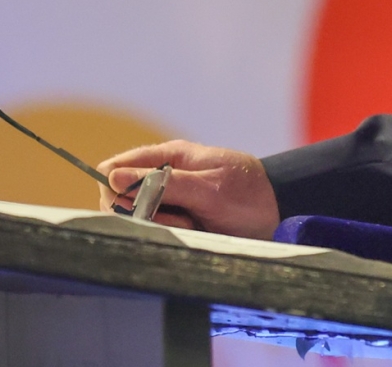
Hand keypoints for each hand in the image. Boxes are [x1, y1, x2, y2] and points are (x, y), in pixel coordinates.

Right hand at [97, 140, 279, 238]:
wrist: (279, 215)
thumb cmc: (247, 196)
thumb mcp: (209, 189)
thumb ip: (163, 183)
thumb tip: (112, 175)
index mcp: (169, 156)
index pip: (116, 167)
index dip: (116, 189)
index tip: (137, 205)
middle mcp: (164, 176)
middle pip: (122, 198)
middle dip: (144, 213)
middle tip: (180, 217)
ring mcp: (170, 200)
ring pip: (139, 219)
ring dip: (163, 226)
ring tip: (195, 223)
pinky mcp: (178, 221)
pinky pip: (158, 231)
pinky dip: (173, 235)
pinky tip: (196, 232)